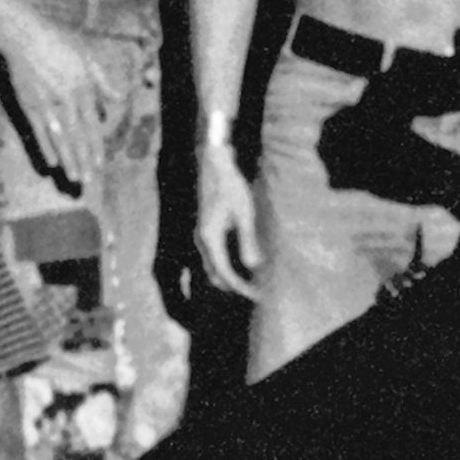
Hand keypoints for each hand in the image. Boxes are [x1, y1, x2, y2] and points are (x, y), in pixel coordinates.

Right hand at [0, 10, 108, 194]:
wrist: (24, 34)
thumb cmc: (58, 40)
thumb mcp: (87, 54)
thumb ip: (103, 79)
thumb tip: (119, 99)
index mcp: (83, 87)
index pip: (92, 125)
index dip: (95, 146)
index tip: (99, 164)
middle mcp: (67, 99)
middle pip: (78, 136)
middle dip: (83, 160)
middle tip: (88, 182)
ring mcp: (47, 103)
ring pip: (60, 138)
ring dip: (67, 160)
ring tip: (73, 178)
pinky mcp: (28, 104)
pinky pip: (39, 131)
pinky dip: (46, 147)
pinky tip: (51, 162)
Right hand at [195, 146, 261, 298]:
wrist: (214, 164)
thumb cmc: (231, 186)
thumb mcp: (244, 214)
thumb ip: (248, 241)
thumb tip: (254, 267)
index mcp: (210, 238)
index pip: (225, 273)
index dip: (241, 287)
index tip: (258, 295)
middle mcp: (202, 240)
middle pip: (216, 274)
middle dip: (235, 286)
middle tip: (256, 292)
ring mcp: (202, 235)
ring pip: (212, 266)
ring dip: (230, 277)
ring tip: (251, 281)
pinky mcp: (206, 229)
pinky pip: (214, 256)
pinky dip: (226, 265)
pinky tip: (242, 263)